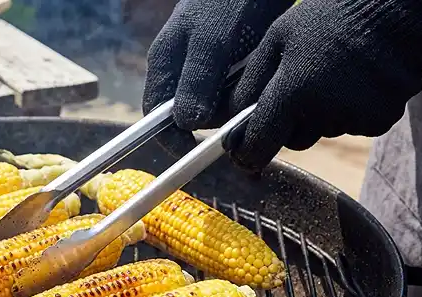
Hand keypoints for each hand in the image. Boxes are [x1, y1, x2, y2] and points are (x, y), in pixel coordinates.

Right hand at [143, 0, 293, 156]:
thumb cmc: (232, 0)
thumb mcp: (214, 40)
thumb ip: (198, 81)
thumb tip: (185, 124)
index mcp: (165, 63)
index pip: (156, 118)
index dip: (172, 142)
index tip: (197, 156)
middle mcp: (181, 68)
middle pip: (187, 115)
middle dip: (212, 127)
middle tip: (241, 126)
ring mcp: (204, 66)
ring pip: (213, 106)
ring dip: (234, 111)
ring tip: (257, 105)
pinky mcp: (228, 62)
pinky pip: (233, 92)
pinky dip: (247, 97)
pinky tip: (264, 90)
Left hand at [227, 0, 421, 171]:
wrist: (396, 10)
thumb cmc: (329, 18)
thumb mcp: (278, 39)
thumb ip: (251, 81)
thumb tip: (231, 118)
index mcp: (292, 91)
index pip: (259, 144)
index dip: (247, 153)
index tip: (242, 154)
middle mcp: (323, 112)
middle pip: (294, 141)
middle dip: (290, 125)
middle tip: (300, 88)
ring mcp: (354, 119)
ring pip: (324, 132)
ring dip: (322, 115)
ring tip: (333, 76)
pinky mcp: (380, 121)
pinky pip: (353, 126)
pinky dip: (351, 111)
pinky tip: (357, 82)